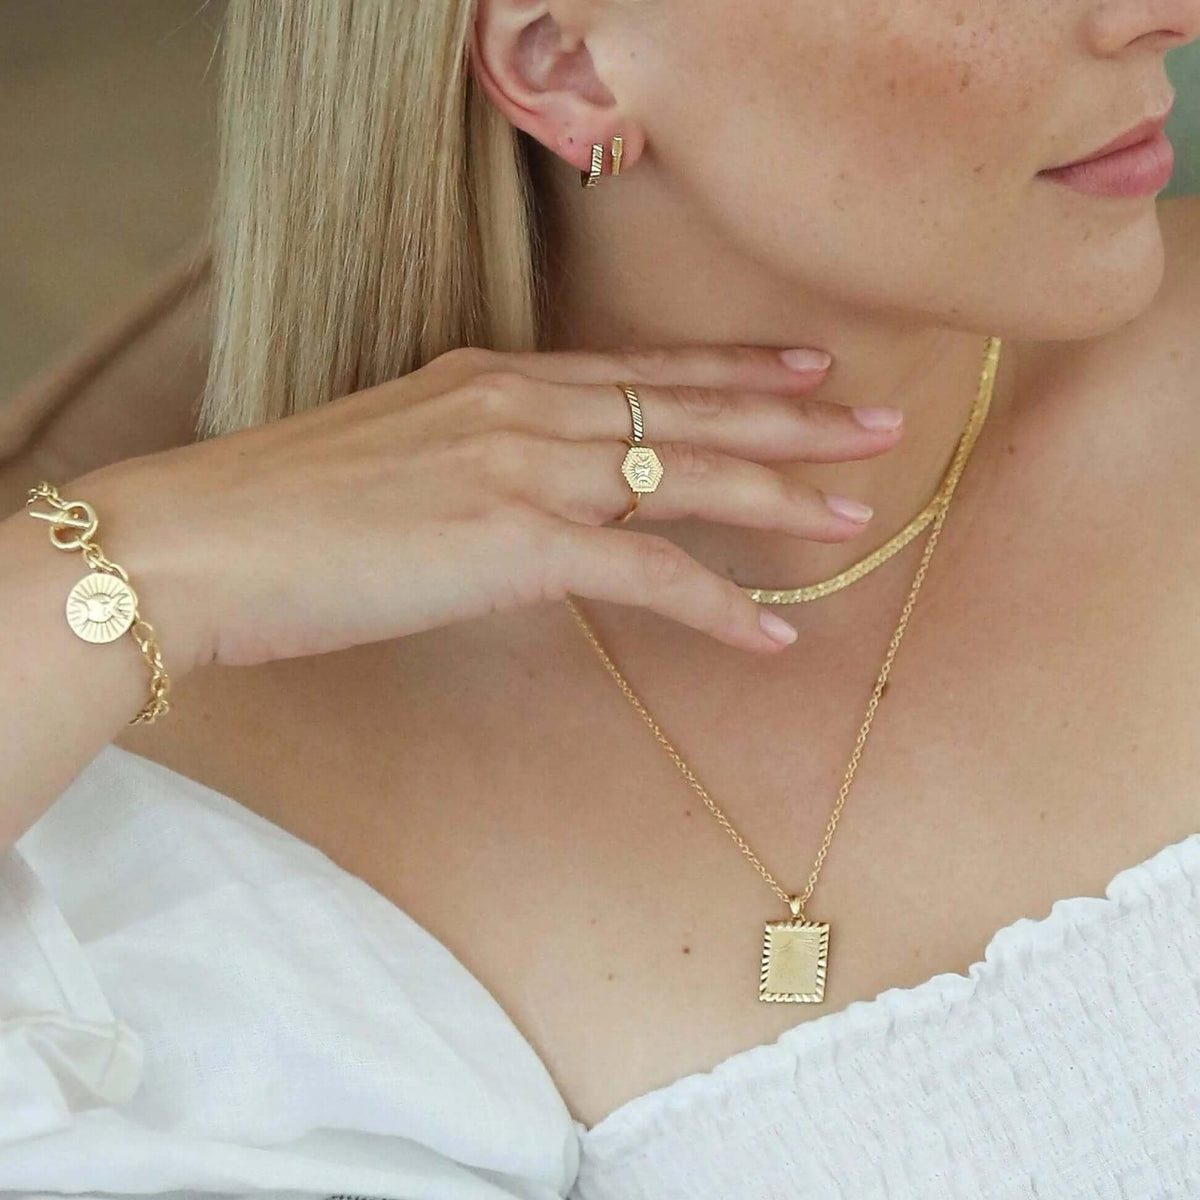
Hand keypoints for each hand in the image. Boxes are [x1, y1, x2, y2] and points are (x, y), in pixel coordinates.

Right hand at [70, 342, 901, 672]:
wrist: (200, 540)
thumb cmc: (281, 511)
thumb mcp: (394, 458)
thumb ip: (473, 462)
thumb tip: (517, 503)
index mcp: (493, 379)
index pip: (640, 368)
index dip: (730, 366)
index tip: (799, 365)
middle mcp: (522, 405)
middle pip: (686, 404)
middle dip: (792, 413)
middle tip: (873, 418)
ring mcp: (523, 467)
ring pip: (686, 473)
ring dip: (781, 494)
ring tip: (856, 508)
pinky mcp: (515, 540)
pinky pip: (649, 574)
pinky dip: (718, 605)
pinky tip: (775, 633)